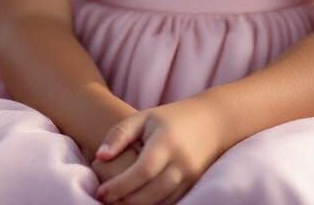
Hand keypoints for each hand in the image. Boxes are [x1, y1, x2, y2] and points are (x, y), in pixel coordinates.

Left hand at [92, 95, 229, 204]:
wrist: (213, 121)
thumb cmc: (171, 118)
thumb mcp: (144, 117)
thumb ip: (120, 134)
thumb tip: (100, 157)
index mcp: (166, 142)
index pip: (142, 171)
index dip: (120, 186)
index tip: (100, 192)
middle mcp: (181, 162)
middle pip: (151, 193)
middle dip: (125, 202)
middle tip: (105, 201)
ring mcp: (190, 176)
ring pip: (161, 203)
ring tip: (118, 203)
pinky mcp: (193, 185)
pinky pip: (170, 203)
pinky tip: (136, 202)